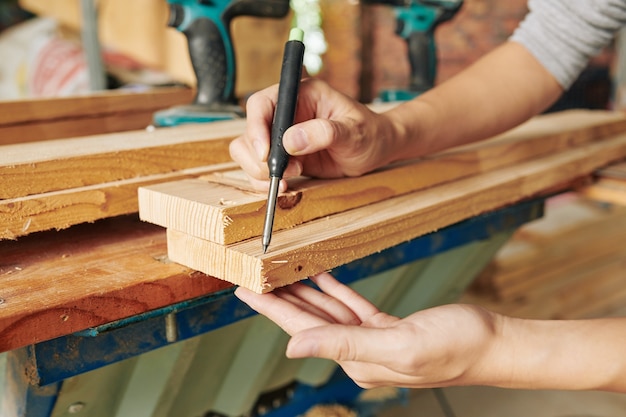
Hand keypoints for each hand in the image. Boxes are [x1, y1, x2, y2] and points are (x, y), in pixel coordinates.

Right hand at [229, 79, 401, 191]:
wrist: (377, 150)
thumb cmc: (370, 132)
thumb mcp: (353, 131)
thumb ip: (324, 133)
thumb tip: (291, 141)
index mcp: (301, 95)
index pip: (262, 104)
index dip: (256, 127)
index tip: (265, 153)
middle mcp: (287, 113)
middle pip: (250, 130)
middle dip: (258, 156)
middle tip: (280, 173)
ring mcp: (282, 135)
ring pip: (248, 151)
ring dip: (259, 171)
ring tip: (286, 180)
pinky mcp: (284, 156)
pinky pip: (259, 168)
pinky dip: (263, 181)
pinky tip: (284, 186)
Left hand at [234, 272, 499, 388]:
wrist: (493, 344)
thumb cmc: (456, 348)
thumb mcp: (398, 347)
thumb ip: (343, 345)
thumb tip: (293, 348)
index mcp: (357, 360)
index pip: (303, 331)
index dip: (272, 309)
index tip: (245, 291)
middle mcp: (360, 353)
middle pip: (310, 321)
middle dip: (280, 300)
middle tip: (253, 279)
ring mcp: (374, 341)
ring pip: (329, 312)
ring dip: (304, 294)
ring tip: (280, 276)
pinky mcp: (389, 328)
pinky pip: (353, 306)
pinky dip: (336, 291)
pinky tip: (321, 278)